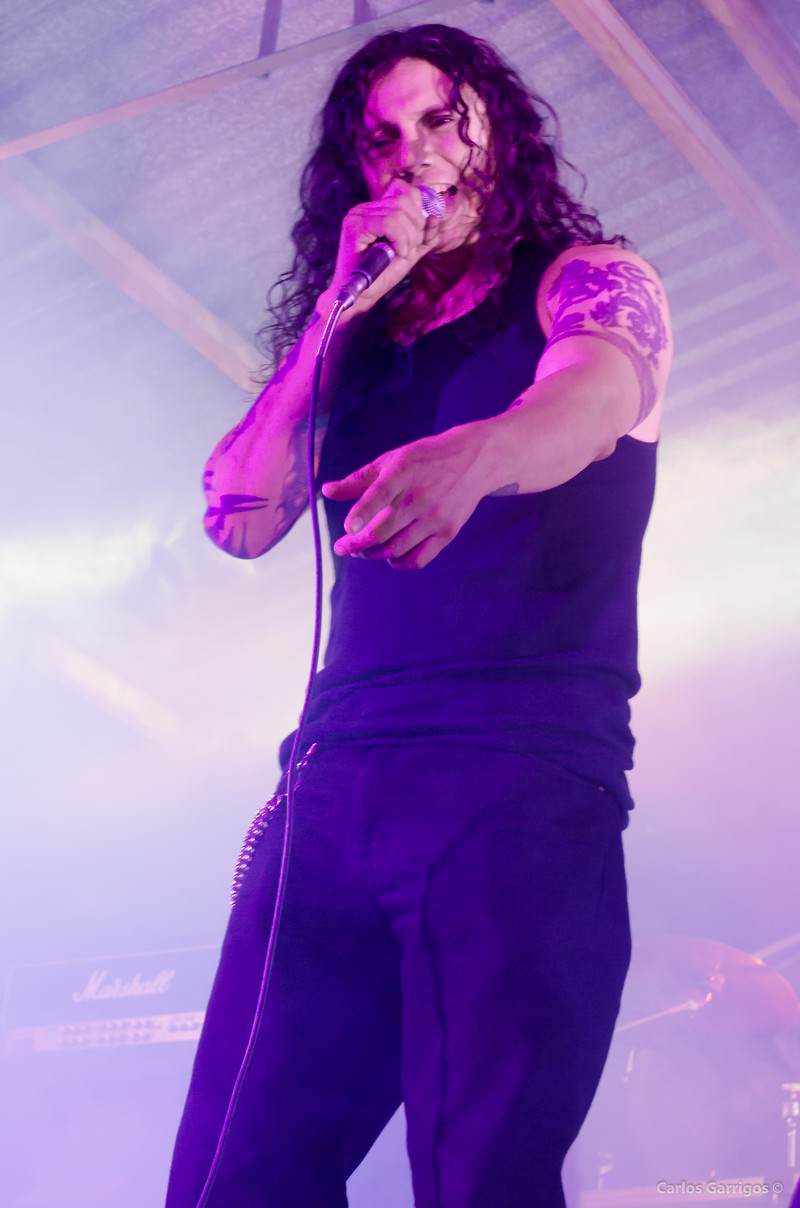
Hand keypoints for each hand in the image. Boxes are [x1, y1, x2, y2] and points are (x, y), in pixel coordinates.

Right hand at [320, 180, 441, 317]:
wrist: (362, 295)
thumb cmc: (383, 274)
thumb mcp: (412, 250)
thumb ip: (426, 233)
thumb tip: (435, 214)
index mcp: (378, 209)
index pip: (408, 192)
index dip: (420, 212)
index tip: (416, 237)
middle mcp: (365, 207)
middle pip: (405, 200)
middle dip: (416, 227)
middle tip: (409, 249)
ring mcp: (358, 215)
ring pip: (398, 212)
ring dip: (409, 237)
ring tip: (402, 253)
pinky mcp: (354, 226)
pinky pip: (389, 222)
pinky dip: (400, 240)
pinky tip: (398, 254)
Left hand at [321, 423, 489, 569]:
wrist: (474, 460)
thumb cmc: (424, 460)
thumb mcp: (392, 460)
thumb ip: (359, 479)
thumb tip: (326, 491)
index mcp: (403, 472)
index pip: (380, 494)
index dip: (362, 513)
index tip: (348, 528)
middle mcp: (419, 497)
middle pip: (382, 532)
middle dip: (356, 545)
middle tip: (343, 547)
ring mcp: (435, 517)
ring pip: (396, 549)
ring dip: (374, 554)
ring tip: (364, 550)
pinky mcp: (448, 532)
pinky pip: (419, 559)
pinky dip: (400, 563)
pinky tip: (391, 557)